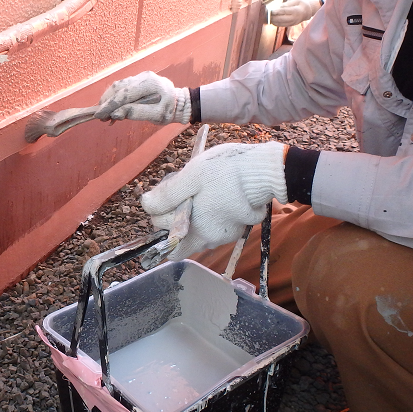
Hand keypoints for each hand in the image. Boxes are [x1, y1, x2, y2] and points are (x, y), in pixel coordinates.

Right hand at [93, 71, 190, 124]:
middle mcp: (143, 76)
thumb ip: (136, 113)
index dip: (109, 105)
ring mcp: (140, 76)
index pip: (124, 94)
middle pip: (118, 88)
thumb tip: (116, 114)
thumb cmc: (170, 110)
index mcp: (149, 84)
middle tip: (100, 117)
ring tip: (105, 114)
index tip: (98, 115)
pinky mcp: (138, 80)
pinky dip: (114, 97)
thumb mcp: (156, 115)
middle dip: (106, 102)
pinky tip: (112, 108)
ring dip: (109, 100)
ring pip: (118, 86)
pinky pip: (122, 87)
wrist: (180, 103)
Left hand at [141, 141, 287, 259]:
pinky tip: (215, 196)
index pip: (162, 231)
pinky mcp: (236, 230)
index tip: (170, 193)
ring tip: (202, 192)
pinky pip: (213, 228)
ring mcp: (223, 237)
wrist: (266, 171)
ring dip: (192, 217)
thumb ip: (168, 194)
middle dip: (174, 216)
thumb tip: (146, 205)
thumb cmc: (226, 171)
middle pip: (178, 237)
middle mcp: (208, 240)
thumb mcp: (192, 176)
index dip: (160, 211)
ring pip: (195, 233)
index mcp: (194, 230)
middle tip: (185, 192)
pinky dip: (209, 216)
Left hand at [269, 0, 326, 26]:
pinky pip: (284, 25)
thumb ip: (288, 3)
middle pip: (282, 19)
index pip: (285, 11)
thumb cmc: (303, 2)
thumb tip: (279, 7)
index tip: (271, 11)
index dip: (277, 11)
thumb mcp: (297, 0)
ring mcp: (294, 22)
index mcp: (296, 10)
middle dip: (274, 18)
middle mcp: (295, 17)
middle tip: (267, 16)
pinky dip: (278, 24)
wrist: (310, 10)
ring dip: (274, 22)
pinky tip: (273, 22)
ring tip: (268, 20)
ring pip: (282, 23)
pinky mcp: (293, 24)